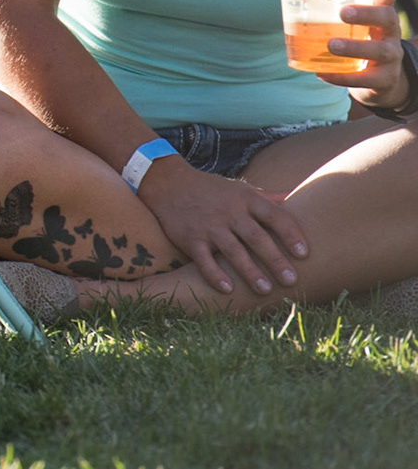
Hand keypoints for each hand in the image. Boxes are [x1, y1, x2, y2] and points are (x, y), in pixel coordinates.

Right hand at [137, 159, 306, 296]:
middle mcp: (229, 212)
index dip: (290, 234)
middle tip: (291, 280)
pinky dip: (215, 275)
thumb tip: (296, 197)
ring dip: (250, 271)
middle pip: (256, 237)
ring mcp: (208, 226)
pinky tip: (228, 289)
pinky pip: (204, 260)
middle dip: (275, 259)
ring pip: (232, 251)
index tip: (304, 254)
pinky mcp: (190, 238)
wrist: (169, 183)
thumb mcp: (241, 188)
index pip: (274, 216)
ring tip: (265, 289)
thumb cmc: (212, 190)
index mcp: (245, 199)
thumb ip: (269, 197)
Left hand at [324, 0, 410, 109]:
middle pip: (388, 18)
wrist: (380, 80)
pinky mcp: (385, 79)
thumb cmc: (359, 40)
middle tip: (342, 13)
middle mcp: (390, 32)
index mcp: (380, 13)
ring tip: (331, 45)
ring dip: (354, 47)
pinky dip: (343, 77)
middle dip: (366, 14)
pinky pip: (366, 79)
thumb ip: (329, 6)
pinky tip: (322, 73)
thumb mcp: (352, 23)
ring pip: (380, 50)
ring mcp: (391, 56)